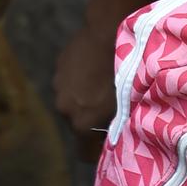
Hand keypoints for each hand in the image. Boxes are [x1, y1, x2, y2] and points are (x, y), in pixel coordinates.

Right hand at [55, 19, 120, 156]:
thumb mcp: (127, 107)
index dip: (97, 151)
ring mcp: (59, 85)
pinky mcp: (59, 66)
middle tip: (111, 108)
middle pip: (78, 125)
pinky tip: (96, 68)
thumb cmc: (125, 72)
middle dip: (91, 121)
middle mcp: (64, 108)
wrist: (109, 31)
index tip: (110, 143)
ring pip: (73, 101)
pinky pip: (70, 82)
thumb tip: (119, 139)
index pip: (84, 153)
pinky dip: (80, 80)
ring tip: (103, 83)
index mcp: (81, 123)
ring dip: (84, 98)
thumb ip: (118, 128)